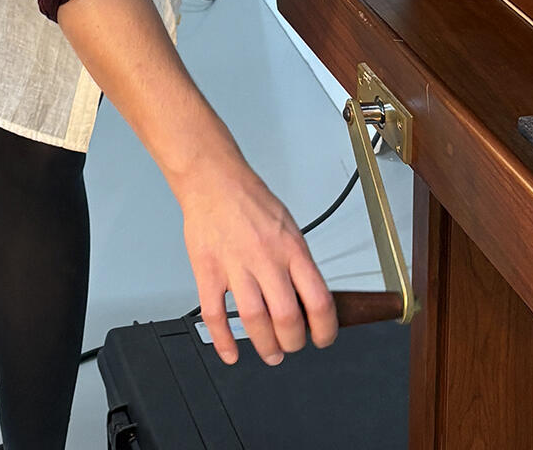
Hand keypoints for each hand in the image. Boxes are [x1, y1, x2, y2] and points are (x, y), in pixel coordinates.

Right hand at [179, 153, 337, 366]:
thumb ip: (298, 263)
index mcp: (291, 248)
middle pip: (287, 318)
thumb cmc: (250, 200)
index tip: (322, 338)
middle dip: (293, 343)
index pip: (319, 301)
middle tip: (291, 346)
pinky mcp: (207, 269)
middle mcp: (265, 258)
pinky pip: (214, 314)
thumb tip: (310, 301)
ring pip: (254, 321)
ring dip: (265, 346)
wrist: (212, 179)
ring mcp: (234, 265)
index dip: (325, 330)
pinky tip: (229, 352)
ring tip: (269, 352)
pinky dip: (223, 340)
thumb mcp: (288, 226)